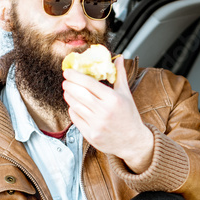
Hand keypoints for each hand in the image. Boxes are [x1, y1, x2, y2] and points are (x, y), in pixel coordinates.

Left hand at [62, 57, 153, 171]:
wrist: (133, 141)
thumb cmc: (129, 116)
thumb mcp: (126, 94)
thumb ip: (120, 75)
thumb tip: (118, 58)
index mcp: (113, 100)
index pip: (89, 83)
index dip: (75, 75)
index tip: (68, 71)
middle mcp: (104, 112)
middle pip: (79, 93)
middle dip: (69, 84)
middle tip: (66, 80)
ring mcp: (96, 125)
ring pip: (74, 105)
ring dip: (68, 96)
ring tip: (69, 91)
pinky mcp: (91, 135)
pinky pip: (75, 118)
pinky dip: (72, 109)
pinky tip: (75, 105)